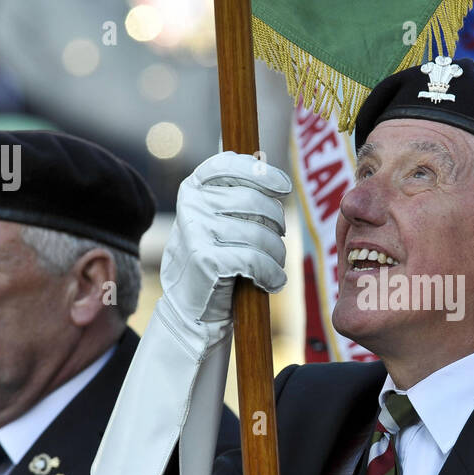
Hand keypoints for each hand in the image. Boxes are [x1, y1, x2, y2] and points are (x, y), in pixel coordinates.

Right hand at [161, 151, 290, 325]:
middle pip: (256, 202)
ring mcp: (196, 231)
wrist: (189, 308)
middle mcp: (192, 203)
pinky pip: (256, 260)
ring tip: (274, 266)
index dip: (263, 173)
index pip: (230, 165)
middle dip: (277, 224)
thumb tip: (268, 170)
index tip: (284, 188)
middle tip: (278, 241)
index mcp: (194, 187)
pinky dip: (272, 274)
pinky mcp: (206, 260)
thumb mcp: (216, 219)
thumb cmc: (214, 259)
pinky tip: (273, 282)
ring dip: (277, 254)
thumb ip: (235, 193)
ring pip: (261, 234)